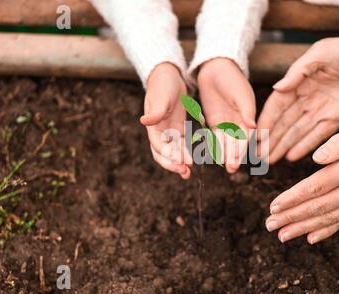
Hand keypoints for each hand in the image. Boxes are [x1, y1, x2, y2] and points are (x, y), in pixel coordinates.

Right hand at [140, 62, 191, 178]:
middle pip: (163, 154)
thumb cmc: (163, 84)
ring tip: (189, 172)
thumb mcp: (161, 96)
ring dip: (179, 162)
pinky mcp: (177, 129)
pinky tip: (195, 160)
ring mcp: (168, 131)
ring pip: (173, 152)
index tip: (181, 162)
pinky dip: (186, 153)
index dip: (169, 156)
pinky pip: (181, 145)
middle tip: (185, 172)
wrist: (169, 75)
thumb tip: (143, 122)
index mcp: (153, 126)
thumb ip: (156, 111)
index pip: (159, 146)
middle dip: (173, 164)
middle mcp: (159, 132)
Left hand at [197, 58, 255, 172]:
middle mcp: (240, 122)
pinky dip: (216, 147)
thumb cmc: (232, 78)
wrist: (216, 68)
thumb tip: (254, 126)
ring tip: (226, 167)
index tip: (239, 158)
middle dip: (235, 155)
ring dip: (227, 154)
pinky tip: (216, 157)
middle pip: (237, 142)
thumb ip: (246, 110)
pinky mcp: (215, 122)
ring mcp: (227, 123)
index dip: (243, 147)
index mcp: (249, 115)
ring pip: (227, 142)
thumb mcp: (241, 93)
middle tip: (232, 169)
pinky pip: (216, 137)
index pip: (247, 135)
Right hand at [257, 33, 338, 163]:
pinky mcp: (338, 118)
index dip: (266, 122)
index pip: (277, 107)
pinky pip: (318, 135)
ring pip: (298, 132)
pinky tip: (291, 156)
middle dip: (271, 140)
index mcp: (298, 83)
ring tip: (270, 160)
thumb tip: (276, 89)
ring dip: (284, 146)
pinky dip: (304, 146)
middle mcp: (306, 99)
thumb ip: (297, 72)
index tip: (255, 137)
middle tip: (259, 156)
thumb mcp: (319, 54)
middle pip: (284, 124)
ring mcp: (321, 110)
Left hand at [265, 111, 338, 243]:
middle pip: (318, 207)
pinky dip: (327, 230)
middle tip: (269, 225)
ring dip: (304, 228)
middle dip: (291, 217)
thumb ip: (338, 143)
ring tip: (283, 235)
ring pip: (329, 218)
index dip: (292, 198)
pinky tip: (311, 238)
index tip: (273, 206)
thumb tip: (316, 159)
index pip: (315, 188)